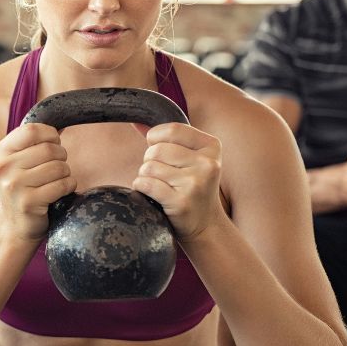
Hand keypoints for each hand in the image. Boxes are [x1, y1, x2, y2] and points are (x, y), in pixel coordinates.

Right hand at [0, 122, 74, 242]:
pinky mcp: (29, 202)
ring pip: (58, 167)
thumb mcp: (17, 163)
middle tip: (57, 166)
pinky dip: (68, 186)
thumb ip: (32, 143)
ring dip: (65, 173)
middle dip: (61, 156)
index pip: (31, 130)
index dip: (50, 134)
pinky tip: (60, 191)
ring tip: (57, 180)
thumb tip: (61, 124)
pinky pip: (62, 185)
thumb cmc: (22, 188)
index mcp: (0, 153)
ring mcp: (14, 186)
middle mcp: (3, 168)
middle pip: (49, 149)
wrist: (14, 226)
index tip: (54, 143)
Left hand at [131, 122, 225, 242]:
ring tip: (160, 186)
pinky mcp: (182, 202)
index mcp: (211, 146)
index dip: (155, 139)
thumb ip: (164, 138)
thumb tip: (135, 121)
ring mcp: (196, 183)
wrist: (205, 225)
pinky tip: (153, 195)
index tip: (159, 151)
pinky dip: (142, 188)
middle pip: (156, 150)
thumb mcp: (188, 158)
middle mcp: (208, 163)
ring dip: (145, 176)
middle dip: (149, 161)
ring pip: (149, 167)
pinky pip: (146, 184)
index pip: (171, 130)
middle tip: (162, 175)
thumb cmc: (191, 186)